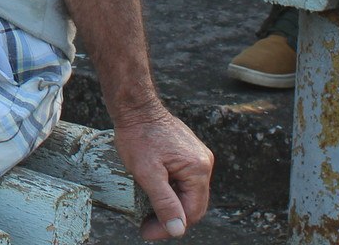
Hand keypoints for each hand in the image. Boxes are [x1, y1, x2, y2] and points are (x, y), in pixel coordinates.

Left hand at [111, 103, 212, 239]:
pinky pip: (184, 180)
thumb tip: (177, 230)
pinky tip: (155, 195)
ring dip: (170, 206)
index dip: (170, 227)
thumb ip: (164, 202)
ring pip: (188, 193)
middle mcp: (204, 163)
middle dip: (170, 219)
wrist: (135, 107)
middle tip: (146, 227)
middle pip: (192, 204)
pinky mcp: (188, 153)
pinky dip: (171, 192)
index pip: (192, 212)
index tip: (147, 232)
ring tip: (147, 213)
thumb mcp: (147, 173)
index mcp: (198, 169)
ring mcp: (198, 157)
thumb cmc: (138, 136)